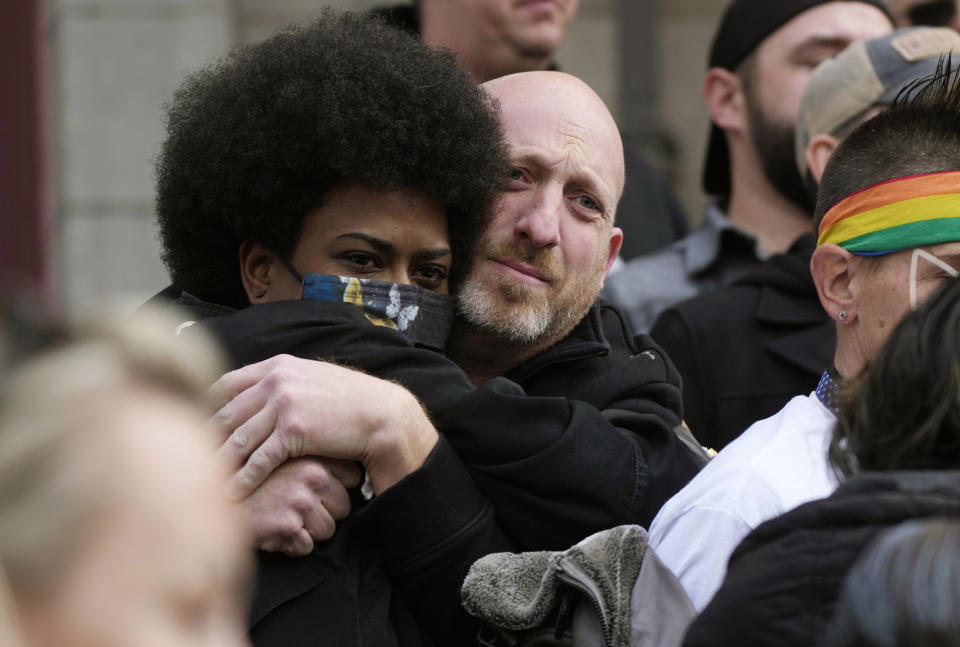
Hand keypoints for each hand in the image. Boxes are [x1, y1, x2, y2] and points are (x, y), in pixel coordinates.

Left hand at [207, 354, 437, 499]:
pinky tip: (230, 493)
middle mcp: (276, 381)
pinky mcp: (294, 431)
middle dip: (204, 440)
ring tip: (200, 483)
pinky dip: (242, 479)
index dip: (205, 406)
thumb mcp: (312, 379)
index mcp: (277, 366)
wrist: (381, 414)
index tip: (189, 426)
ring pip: (237, 439)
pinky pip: (258, 460)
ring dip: (216, 463)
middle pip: (226, 413)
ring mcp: (284, 404)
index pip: (227, 384)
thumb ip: (282, 382)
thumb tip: (256, 394)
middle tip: (185, 462)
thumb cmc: (350, 401)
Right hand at [238, 456, 360, 555]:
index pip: (354, 477)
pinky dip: (292, 545)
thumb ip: (315, 460)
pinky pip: (307, 547)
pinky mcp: (289, 525)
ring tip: (284, 517)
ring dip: (309, 531)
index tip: (321, 489)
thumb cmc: (253, 478)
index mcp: (316, 457)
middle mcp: (312, 476)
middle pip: (344, 507)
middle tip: (296, 507)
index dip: (338, 487)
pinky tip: (274, 530)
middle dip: (325, 513)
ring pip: (328, 530)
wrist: (213, 496)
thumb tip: (355, 471)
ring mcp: (301, 501)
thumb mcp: (285, 456)